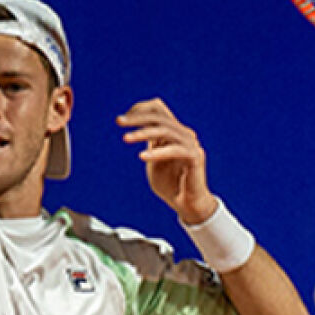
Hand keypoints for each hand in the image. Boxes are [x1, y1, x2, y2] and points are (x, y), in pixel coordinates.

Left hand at [118, 98, 218, 223]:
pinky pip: (174, 149)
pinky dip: (157, 152)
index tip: (122, 120)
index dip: (139, 109)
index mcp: (174, 132)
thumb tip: (134, 131)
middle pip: (160, 116)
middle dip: (137, 117)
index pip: (158, 109)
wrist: (187, 205)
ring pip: (165, 129)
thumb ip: (149, 144)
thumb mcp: (153, 159)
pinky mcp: (195, 157)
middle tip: (119, 122)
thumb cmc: (171, 185)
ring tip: (126, 139)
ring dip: (143, 132)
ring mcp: (191, 144)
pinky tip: (142, 156)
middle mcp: (184, 134)